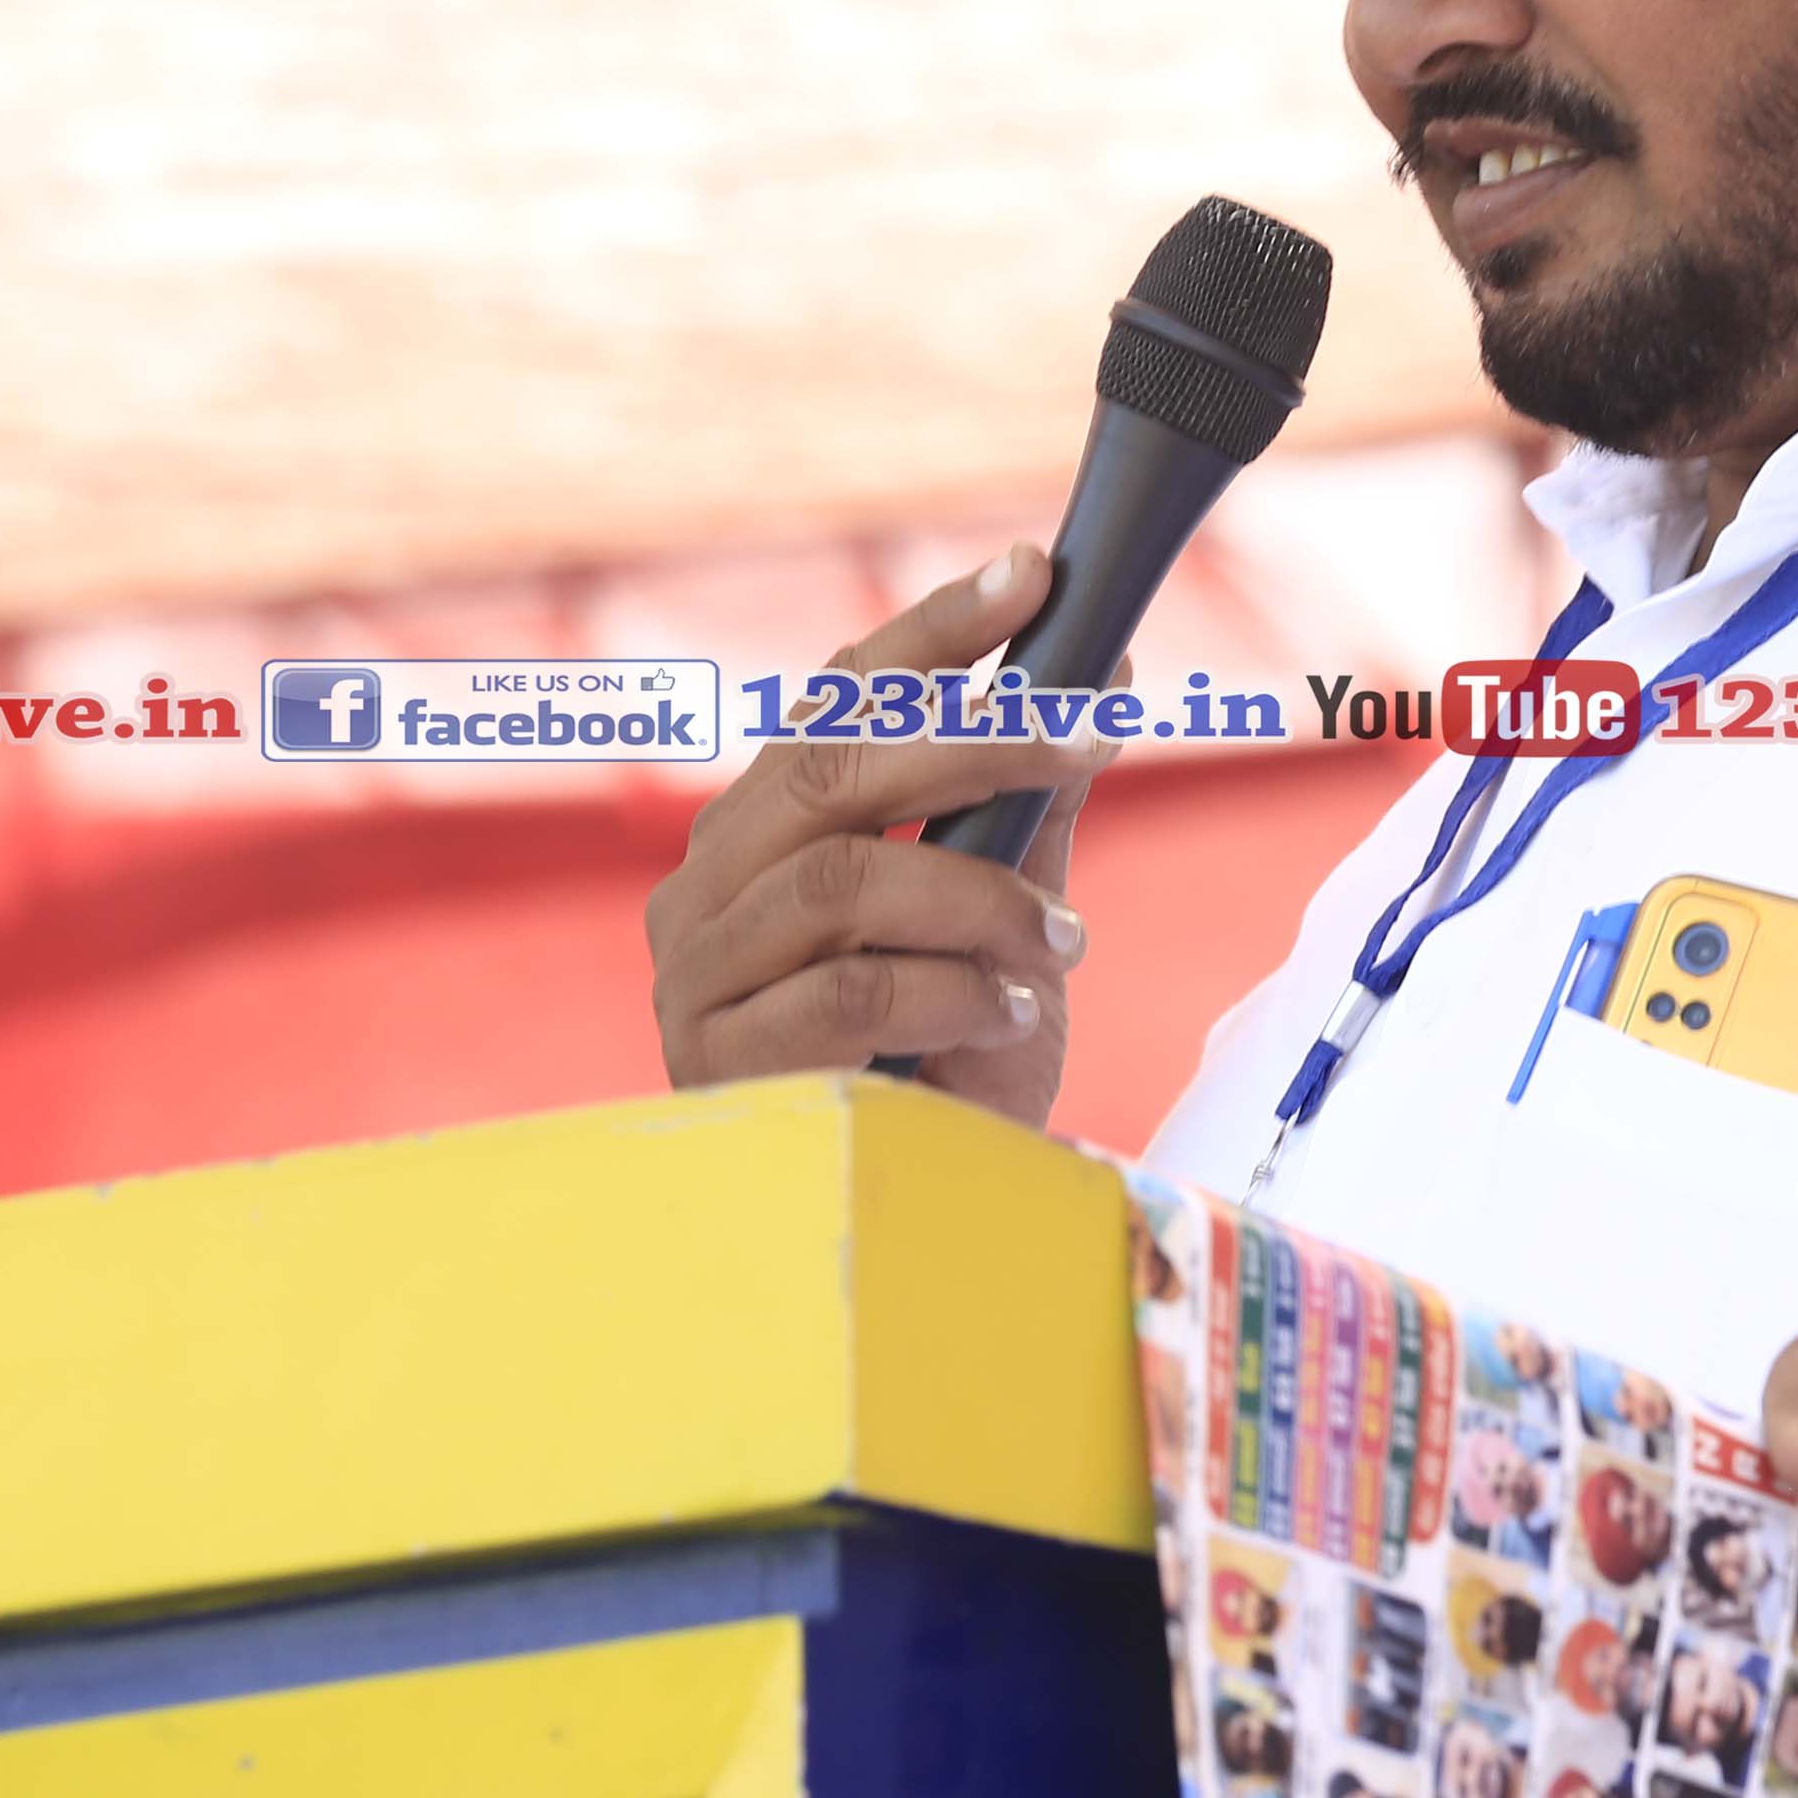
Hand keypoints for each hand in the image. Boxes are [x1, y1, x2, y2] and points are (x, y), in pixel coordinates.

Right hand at [647, 542, 1121, 1125]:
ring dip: (978, 902)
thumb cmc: (946, 1065)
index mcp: (764, 829)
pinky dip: (951, 993)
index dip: (932, 635)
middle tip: (1096, 733)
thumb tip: (1101, 675)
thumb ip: (1024, 812)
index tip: (1032, 575)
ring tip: (1065, 943)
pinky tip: (1010, 1016)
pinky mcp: (712, 1061)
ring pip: (842, 881)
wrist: (917, 1222)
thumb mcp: (998, 925)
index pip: (836, 700)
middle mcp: (708, 883)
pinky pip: (845, 993)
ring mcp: (696, 971)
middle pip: (832, 772)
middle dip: (977, 739)